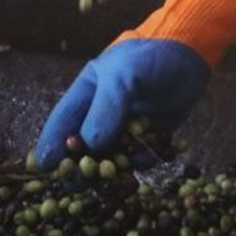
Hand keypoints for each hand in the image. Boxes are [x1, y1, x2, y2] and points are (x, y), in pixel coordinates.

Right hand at [33, 38, 209, 168]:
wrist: (190, 54)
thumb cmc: (149, 57)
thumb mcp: (123, 76)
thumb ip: (106, 109)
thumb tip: (91, 146)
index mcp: (86, 94)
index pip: (62, 123)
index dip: (51, 145)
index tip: (44, 168)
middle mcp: (101, 114)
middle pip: (82, 147)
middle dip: (80, 165)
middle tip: (82, 181)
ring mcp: (124, 127)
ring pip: (110, 157)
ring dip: (113, 169)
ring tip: (119, 175)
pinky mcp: (148, 137)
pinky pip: (138, 158)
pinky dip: (141, 161)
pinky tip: (151, 154)